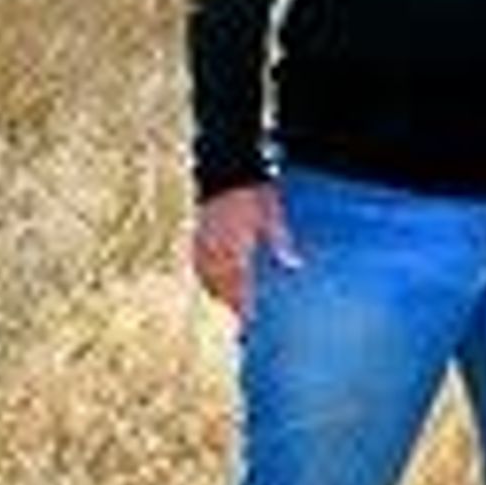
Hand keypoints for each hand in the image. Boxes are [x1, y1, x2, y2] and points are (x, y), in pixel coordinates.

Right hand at [189, 183, 296, 319]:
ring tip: (214, 302)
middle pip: (217, 288)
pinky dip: (200, 270)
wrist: (224, 162)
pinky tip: (202, 274)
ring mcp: (201, 242)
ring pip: (203, 275)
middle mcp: (216, 250)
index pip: (237, 289)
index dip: (240, 308)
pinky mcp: (192, 231)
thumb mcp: (271, 212)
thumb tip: (293, 263)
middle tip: (228, 319)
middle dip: (223, 304)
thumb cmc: (250, 187)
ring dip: (211, 289)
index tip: (244, 321)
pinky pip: (194, 258)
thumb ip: (280, 240)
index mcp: (237, 250)